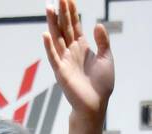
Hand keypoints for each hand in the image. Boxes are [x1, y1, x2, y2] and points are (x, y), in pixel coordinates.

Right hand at [43, 0, 114, 117]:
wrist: (96, 105)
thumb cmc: (102, 85)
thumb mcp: (106, 59)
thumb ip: (103, 42)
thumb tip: (98, 24)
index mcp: (81, 47)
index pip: (75, 25)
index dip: (72, 12)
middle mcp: (71, 51)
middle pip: (64, 27)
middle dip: (62, 12)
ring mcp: (65, 61)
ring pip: (57, 38)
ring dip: (53, 23)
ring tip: (49, 7)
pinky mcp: (61, 72)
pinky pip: (54, 57)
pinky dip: (49, 46)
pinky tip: (46, 34)